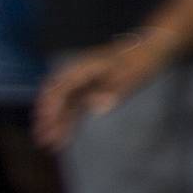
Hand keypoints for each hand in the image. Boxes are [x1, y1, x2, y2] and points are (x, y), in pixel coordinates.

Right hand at [37, 34, 164, 147]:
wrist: (150, 49)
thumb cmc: (140, 60)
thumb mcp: (131, 75)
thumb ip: (113, 92)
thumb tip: (97, 108)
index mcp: (83, 67)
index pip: (60, 89)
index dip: (52, 107)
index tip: (46, 124)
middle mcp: (77, 74)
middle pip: (56, 98)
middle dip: (47, 119)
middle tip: (42, 140)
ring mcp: (82, 83)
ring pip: (63, 105)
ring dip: (55, 123)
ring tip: (48, 144)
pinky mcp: (89, 90)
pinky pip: (74, 107)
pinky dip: (68, 121)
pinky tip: (64, 138)